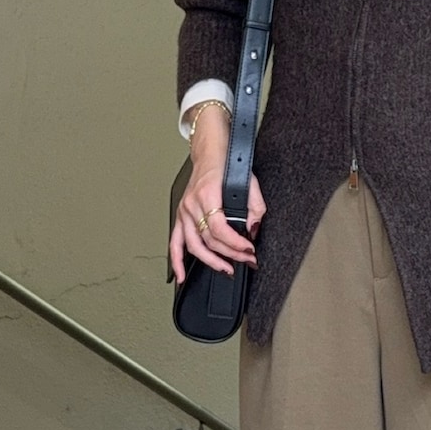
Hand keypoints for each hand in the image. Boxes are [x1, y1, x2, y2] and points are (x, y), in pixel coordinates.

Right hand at [169, 149, 265, 285]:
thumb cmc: (226, 164)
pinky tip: (181, 275)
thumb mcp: (248, 182)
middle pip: (208, 240)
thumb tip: (253, 229)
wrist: (210, 153)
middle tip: (246, 260)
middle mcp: (192, 205)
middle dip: (230, 254)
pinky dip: (177, 261)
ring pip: (193, 245)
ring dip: (211, 261)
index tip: (249, 249)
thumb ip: (255, 207)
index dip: (235, 244)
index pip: (219, 229)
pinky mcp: (181, 217)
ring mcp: (184, 212)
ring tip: (226, 269)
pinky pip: (175, 243)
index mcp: (208, 195)